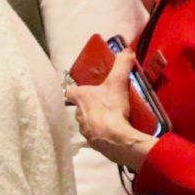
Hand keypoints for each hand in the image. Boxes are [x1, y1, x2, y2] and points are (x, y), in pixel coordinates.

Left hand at [65, 47, 154, 168]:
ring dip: (96, 119)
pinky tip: (113, 131)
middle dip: (89, 104)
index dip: (74, 90)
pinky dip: (103, 132)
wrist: (115, 139)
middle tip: (103, 101)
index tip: (82, 89)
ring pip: (87, 121)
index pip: (68, 92)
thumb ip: (121, 65)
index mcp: (79, 98)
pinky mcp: (93, 143)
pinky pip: (96, 135)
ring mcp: (84, 130)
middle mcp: (77, 114)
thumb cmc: (111, 108)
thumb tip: (126, 50)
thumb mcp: (118, 82)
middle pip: (79, 107)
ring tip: (110, 116)